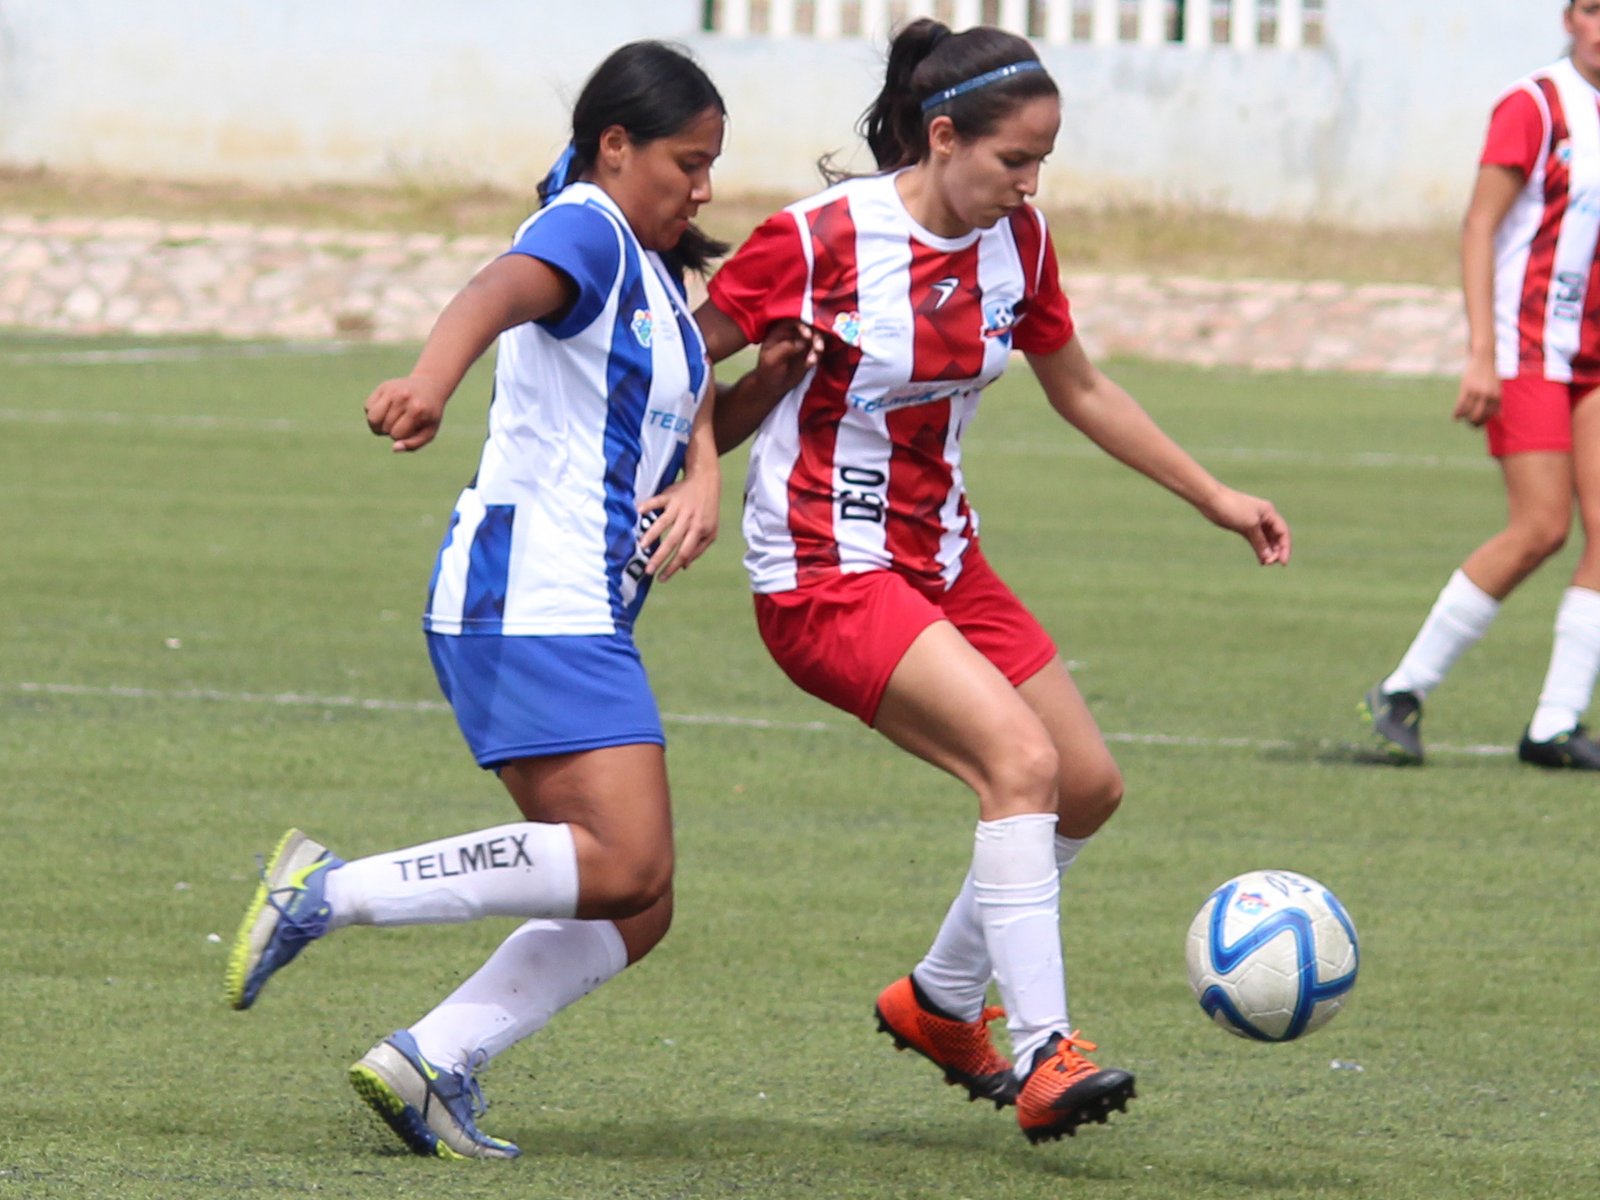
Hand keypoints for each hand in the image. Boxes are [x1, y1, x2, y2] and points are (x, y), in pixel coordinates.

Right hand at [364, 376, 449, 451]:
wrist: (429, 387)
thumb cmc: (428, 414)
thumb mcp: (429, 432)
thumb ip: (413, 444)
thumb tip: (394, 448)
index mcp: (416, 410)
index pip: (396, 435)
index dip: (401, 436)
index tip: (410, 429)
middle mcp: (403, 397)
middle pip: (383, 427)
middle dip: (391, 430)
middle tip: (402, 422)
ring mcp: (391, 390)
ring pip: (372, 418)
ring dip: (378, 424)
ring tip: (389, 420)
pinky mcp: (382, 386)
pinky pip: (367, 407)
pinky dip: (373, 412)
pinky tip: (386, 409)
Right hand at [636, 463, 719, 580]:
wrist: (706, 482)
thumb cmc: (707, 510)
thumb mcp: (710, 531)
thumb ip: (699, 549)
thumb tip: (685, 567)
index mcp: (699, 530)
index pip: (684, 552)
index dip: (673, 567)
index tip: (662, 578)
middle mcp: (688, 519)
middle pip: (672, 542)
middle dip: (659, 557)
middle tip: (648, 570)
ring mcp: (678, 507)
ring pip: (663, 522)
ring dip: (651, 534)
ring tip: (640, 546)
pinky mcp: (669, 496)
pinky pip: (657, 501)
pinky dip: (648, 505)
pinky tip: (638, 511)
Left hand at [755, 320, 822, 394]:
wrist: (773, 387)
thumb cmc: (767, 370)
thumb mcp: (771, 359)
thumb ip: (785, 348)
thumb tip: (801, 342)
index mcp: (781, 331)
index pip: (794, 321)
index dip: (803, 325)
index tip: (808, 335)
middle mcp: (793, 333)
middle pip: (809, 326)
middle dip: (816, 336)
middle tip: (818, 347)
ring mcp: (802, 342)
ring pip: (816, 337)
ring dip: (819, 345)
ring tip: (813, 359)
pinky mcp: (809, 353)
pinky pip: (818, 349)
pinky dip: (818, 355)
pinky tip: (811, 364)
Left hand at [1201, 486, 1291, 565]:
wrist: (1211, 500)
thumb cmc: (1232, 508)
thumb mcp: (1249, 526)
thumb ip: (1260, 542)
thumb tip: (1269, 558)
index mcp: (1269, 512)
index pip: (1283, 532)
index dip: (1285, 547)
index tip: (1282, 562)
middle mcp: (1264, 516)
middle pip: (1276, 536)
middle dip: (1276, 550)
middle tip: (1271, 563)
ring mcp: (1254, 521)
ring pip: (1266, 539)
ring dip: (1268, 551)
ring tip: (1266, 563)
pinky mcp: (1244, 526)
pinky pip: (1256, 539)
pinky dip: (1259, 548)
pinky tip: (1260, 559)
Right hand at [1452, 359, 1500, 427]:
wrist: (1484, 358)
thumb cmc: (1490, 375)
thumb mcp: (1497, 389)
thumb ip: (1498, 403)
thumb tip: (1500, 417)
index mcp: (1497, 397)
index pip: (1489, 416)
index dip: (1482, 422)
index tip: (1477, 424)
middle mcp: (1488, 395)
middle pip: (1478, 416)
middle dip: (1473, 423)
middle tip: (1469, 424)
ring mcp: (1477, 392)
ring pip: (1468, 411)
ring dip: (1464, 418)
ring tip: (1461, 419)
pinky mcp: (1466, 388)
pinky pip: (1460, 405)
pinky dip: (1457, 413)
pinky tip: (1454, 417)